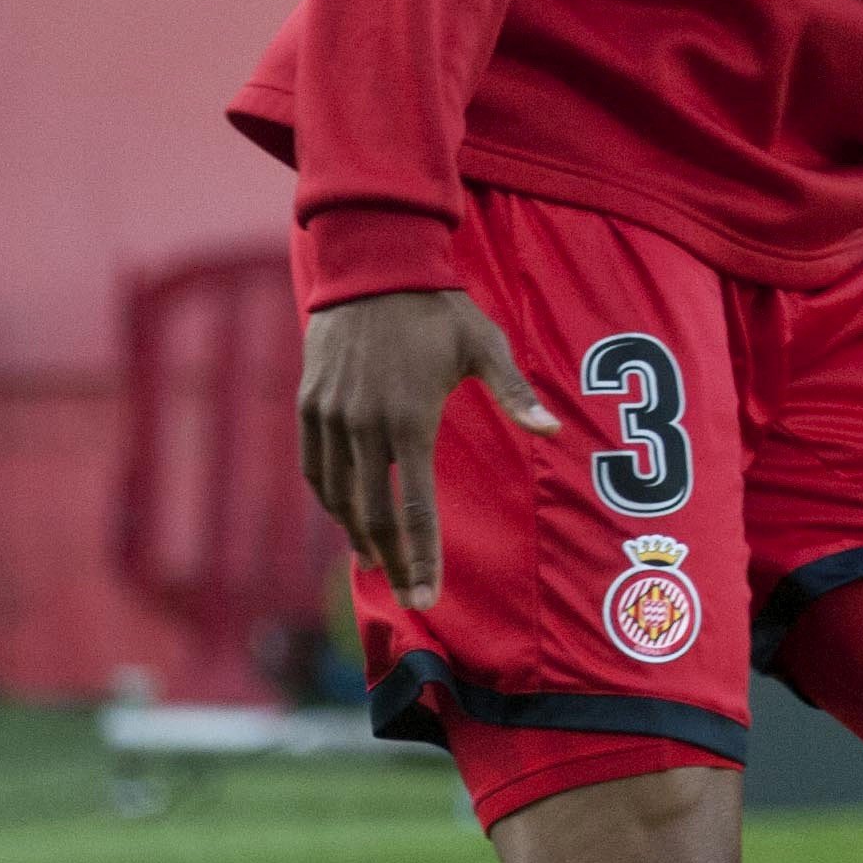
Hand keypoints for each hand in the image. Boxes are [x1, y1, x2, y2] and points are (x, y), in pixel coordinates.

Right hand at [298, 289, 556, 607]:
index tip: (427, 594)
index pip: (414, 508)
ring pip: (337, 496)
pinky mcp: (308, 405)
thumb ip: (516, 394)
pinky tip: (345, 514)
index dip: (421, 557)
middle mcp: (363, 427)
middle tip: (408, 594)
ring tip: (376, 561)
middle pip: (372, 513)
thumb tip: (554, 429)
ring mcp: (329, 417)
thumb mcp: (485, 346)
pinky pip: (313, 466)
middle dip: (391, 559)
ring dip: (356, 533)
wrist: (371, 267)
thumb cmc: (438, 309)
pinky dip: (328, 498)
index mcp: (409, 420)